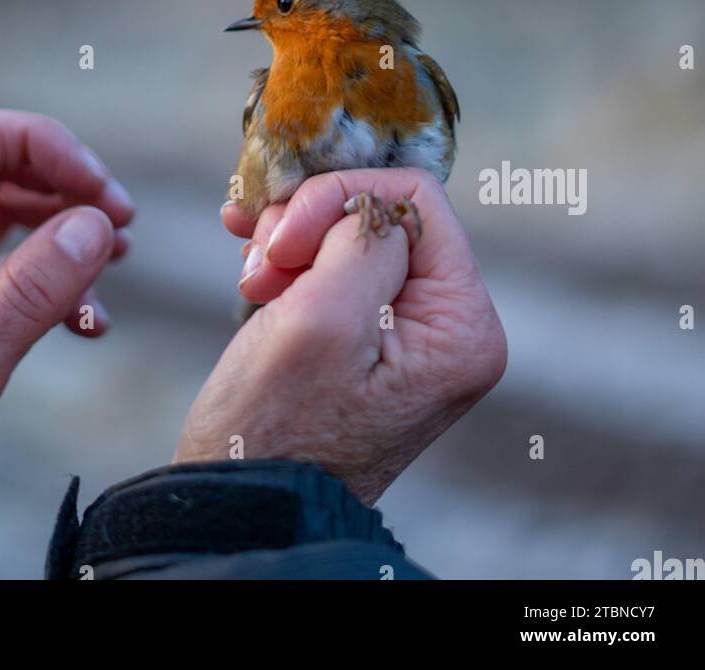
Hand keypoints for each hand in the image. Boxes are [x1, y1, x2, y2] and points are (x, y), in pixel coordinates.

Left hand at [0, 103, 133, 578]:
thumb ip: (29, 297)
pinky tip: (89, 322)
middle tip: (120, 219)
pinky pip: (13, 268)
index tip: (95, 183)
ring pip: (5, 213)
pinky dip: (58, 281)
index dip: (32, 142)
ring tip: (117, 256)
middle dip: (60, 183)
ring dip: (66, 227)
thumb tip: (95, 224)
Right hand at [174, 169, 505, 505]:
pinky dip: (291, 260)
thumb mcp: (323, 321)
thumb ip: (362, 241)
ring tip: (251, 279)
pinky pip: (336, 264)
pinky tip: (252, 275)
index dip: (339, 200)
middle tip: (260, 261)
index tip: (281, 242)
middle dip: (311, 223)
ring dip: (292, 241)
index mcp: (463, 325)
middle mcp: (449, 325)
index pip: (415, 200)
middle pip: (383, 213)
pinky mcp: (368, 336)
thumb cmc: (278, 428)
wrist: (243, 506)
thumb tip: (373, 204)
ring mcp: (409, 332)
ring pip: (351, 233)